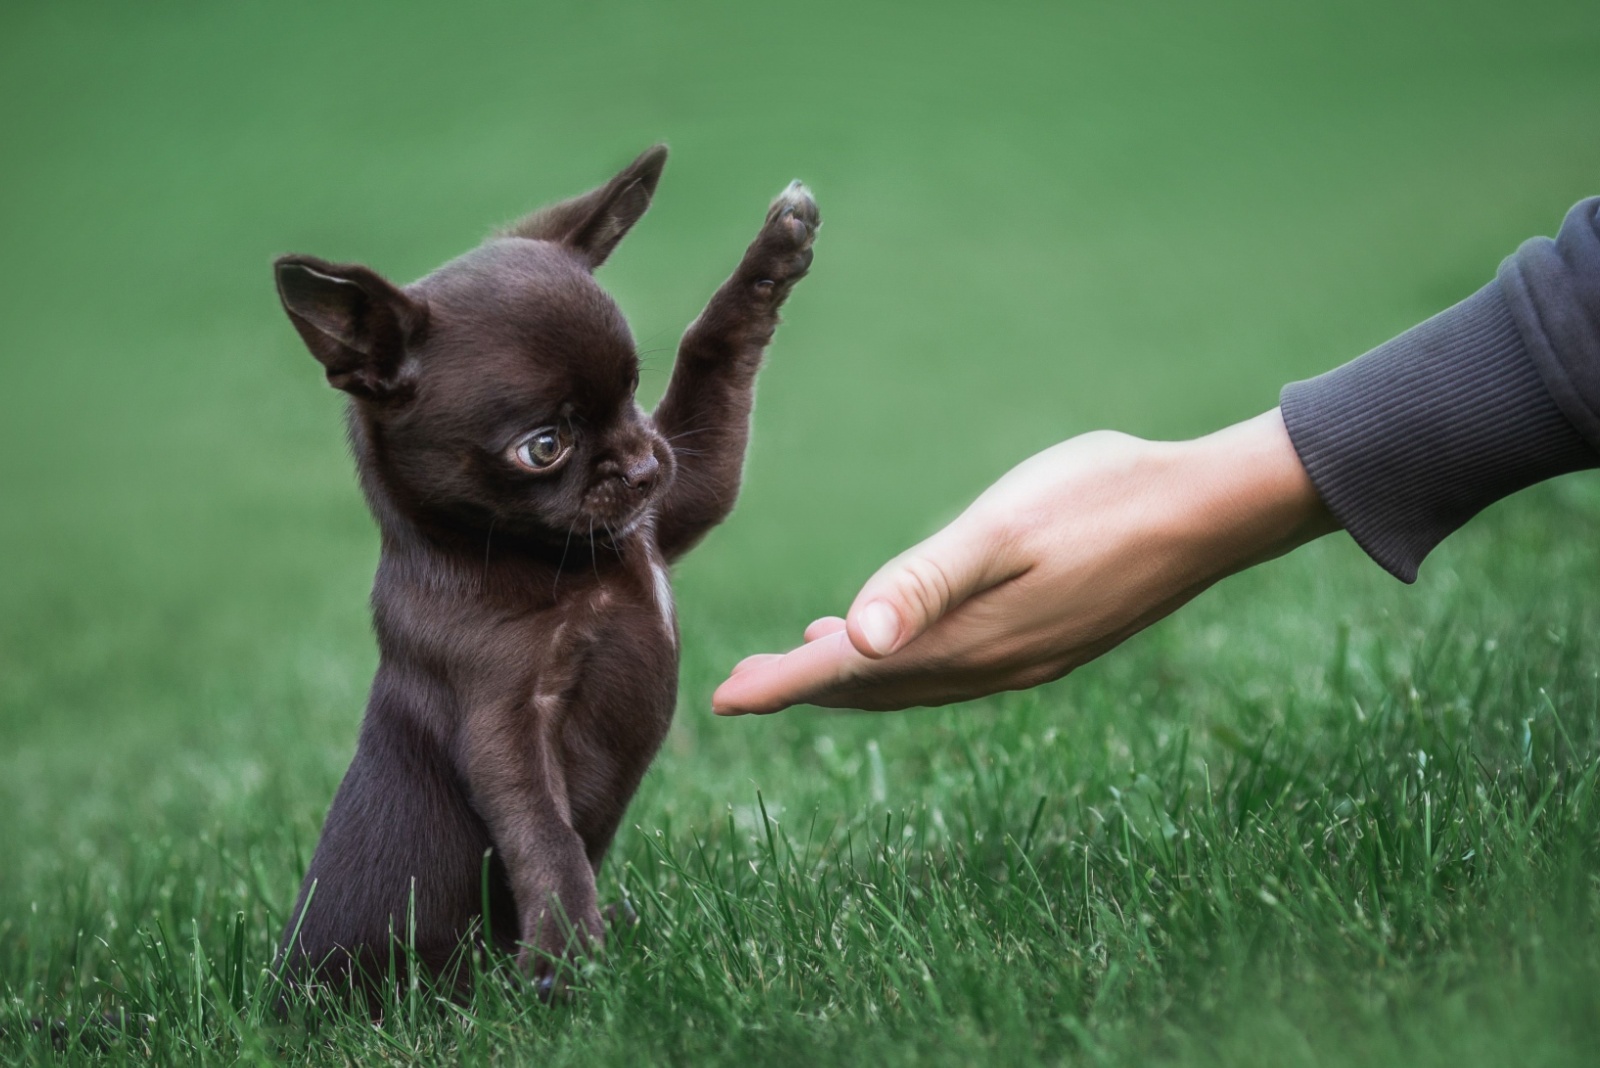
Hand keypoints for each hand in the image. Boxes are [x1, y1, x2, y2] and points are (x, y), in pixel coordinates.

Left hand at [712, 409, 1335, 713]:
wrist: (1211, 511)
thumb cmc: (1103, 499)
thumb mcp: (1003, 527)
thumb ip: (924, 582)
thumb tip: (852, 641)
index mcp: (967, 638)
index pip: (851, 673)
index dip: (786, 686)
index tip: (723, 701)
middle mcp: (991, 664)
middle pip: (875, 689)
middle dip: (806, 689)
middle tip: (744, 689)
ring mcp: (1025, 660)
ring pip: (913, 682)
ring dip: (853, 678)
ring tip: (803, 664)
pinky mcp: (1050, 643)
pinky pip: (954, 670)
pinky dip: (905, 663)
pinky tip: (898, 637)